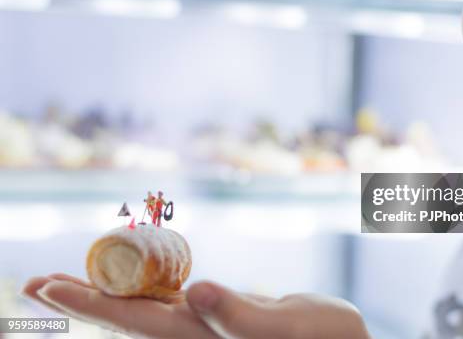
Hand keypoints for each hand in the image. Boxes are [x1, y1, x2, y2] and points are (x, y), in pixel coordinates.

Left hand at [22, 274, 370, 338]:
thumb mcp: (282, 329)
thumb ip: (237, 316)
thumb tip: (194, 290)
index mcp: (200, 338)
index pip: (130, 320)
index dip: (87, 302)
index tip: (44, 287)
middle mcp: (192, 332)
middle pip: (123, 314)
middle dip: (80, 297)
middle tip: (33, 283)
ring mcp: (202, 322)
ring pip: (141, 303)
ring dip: (104, 288)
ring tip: (68, 278)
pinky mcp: (217, 311)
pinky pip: (169, 294)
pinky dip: (143, 282)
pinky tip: (131, 275)